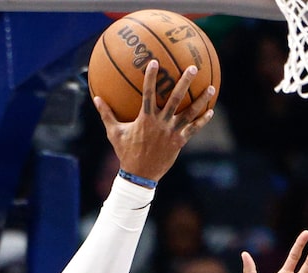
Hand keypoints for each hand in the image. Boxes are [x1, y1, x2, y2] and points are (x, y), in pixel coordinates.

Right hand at [94, 60, 215, 181]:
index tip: (155, 62)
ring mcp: (172, 132)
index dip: (151, 77)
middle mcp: (161, 123)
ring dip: (201, 100)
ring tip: (211, 88)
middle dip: (185, 81)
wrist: (140, 174)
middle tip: (193, 67)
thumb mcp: (114, 132)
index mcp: (145, 118)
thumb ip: (106, 114)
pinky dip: (203, 120)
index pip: (148, 93)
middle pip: (175, 98)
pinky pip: (194, 129)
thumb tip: (96, 98)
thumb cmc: (126, 152)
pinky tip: (211, 111)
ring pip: (190, 112)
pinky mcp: (180, 141)